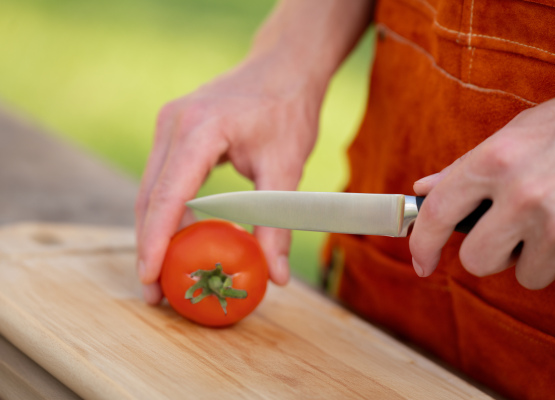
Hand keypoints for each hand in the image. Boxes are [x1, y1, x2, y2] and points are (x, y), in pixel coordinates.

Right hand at [135, 55, 324, 303]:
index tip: (150, 278)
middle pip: (150, 196)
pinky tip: (178, 239)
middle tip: (154, 292)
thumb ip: (276, 223)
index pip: (168, 194)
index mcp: (200, 128)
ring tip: (162, 274)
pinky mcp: (174, 131)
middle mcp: (173, 123)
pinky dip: (167, 211)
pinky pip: (162, 178)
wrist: (283, 67)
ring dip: (154, 231)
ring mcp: (169, 125)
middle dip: (148, 245)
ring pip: (151, 189)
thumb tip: (277, 277)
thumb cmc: (288, 111)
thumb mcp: (287, 168)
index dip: (157, 240)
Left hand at [410, 86, 554, 289]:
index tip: (422, 262)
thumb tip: (424, 190)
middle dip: (494, 253)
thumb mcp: (520, 132)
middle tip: (518, 232)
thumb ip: (467, 166)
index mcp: (496, 160)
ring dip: (543, 257)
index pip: (438, 213)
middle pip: (478, 260)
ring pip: (528, 275)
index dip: (423, 244)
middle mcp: (523, 195)